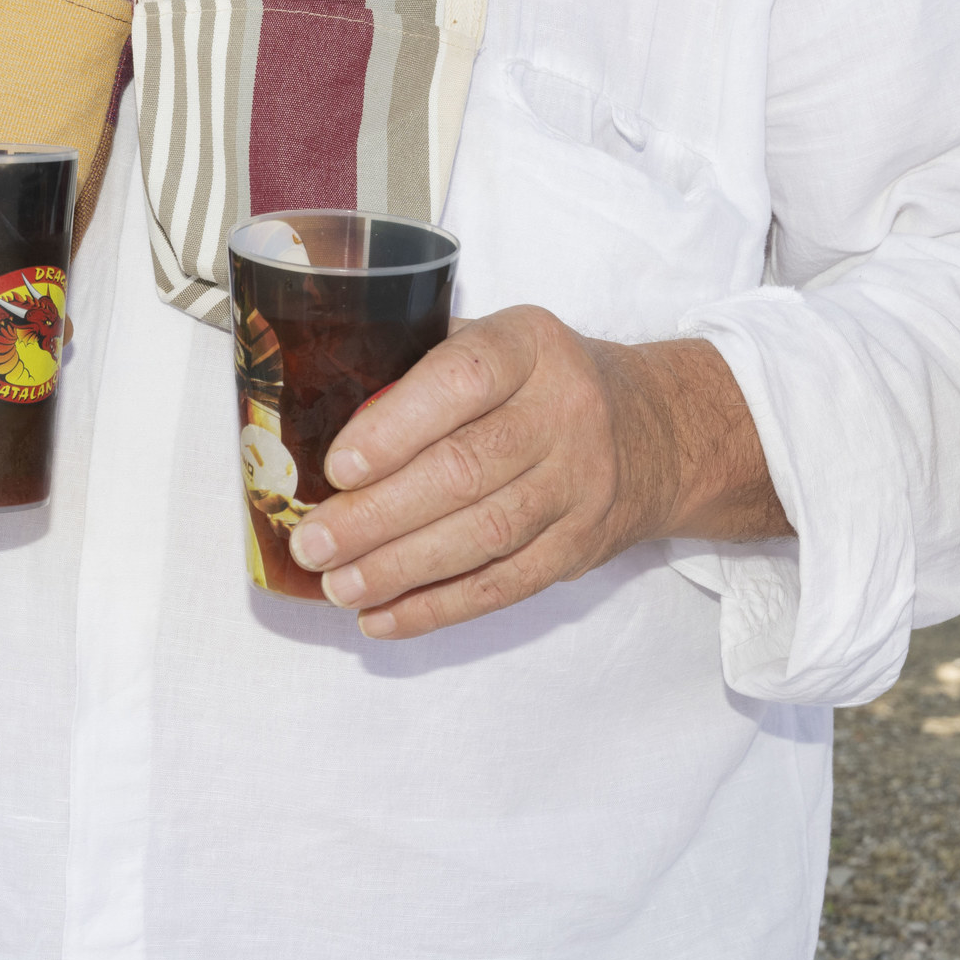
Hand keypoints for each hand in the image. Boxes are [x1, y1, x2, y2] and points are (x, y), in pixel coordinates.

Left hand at [285, 312, 784, 639]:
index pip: (462, 381)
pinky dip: (439, 608)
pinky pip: (506, 584)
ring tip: (337, 585)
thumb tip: (304, 420)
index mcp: (530, 346)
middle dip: (379, 516)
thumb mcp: (496, 342)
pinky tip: (383, 617)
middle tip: (313, 542)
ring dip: (401, 568)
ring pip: (485, 535)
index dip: (395, 427)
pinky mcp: (582, 544)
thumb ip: (419, 367)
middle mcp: (567, 411)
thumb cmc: (538, 382)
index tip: (336, 468)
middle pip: (466, 471)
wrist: (654, 428)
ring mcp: (582, 483)